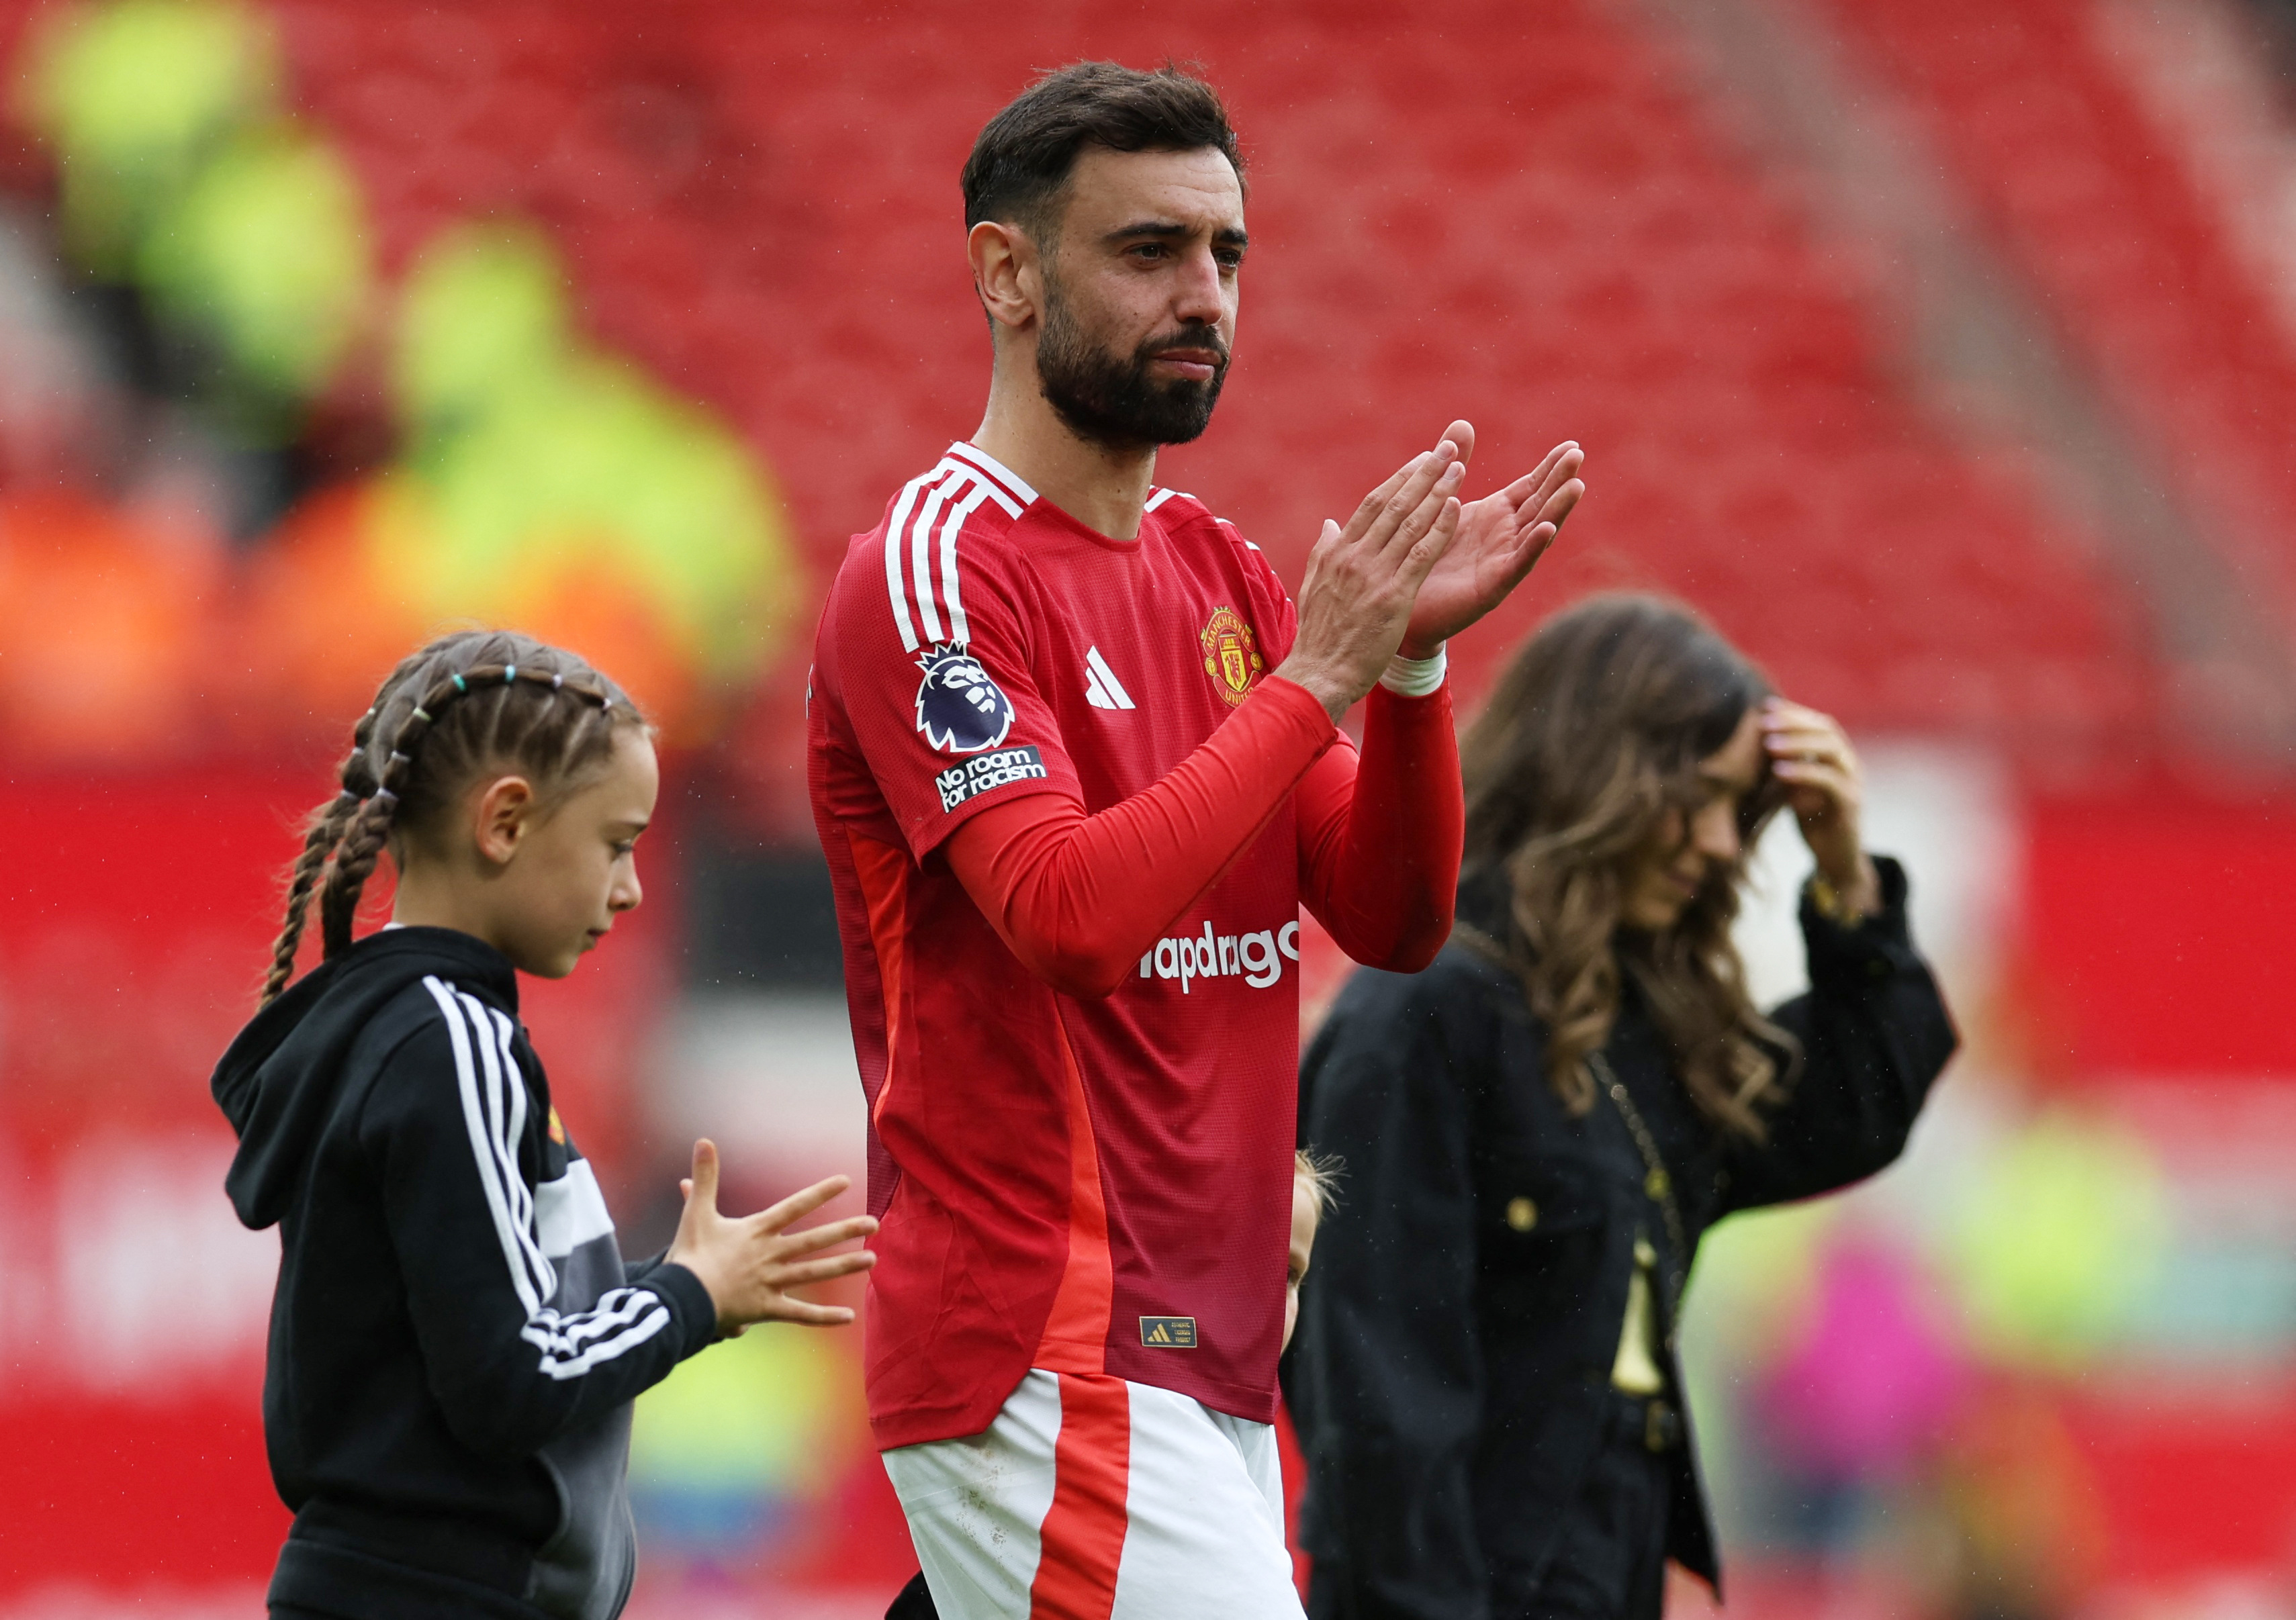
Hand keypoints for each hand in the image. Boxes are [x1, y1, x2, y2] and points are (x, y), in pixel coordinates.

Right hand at [665, 1140, 877, 1333]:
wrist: (681, 1297)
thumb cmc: (689, 1254)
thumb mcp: (696, 1211)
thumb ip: (705, 1177)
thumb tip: (703, 1140)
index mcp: (757, 1231)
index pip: (794, 1207)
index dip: (820, 1193)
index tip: (846, 1181)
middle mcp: (770, 1255)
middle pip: (814, 1241)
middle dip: (845, 1230)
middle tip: (876, 1223)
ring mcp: (771, 1282)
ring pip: (814, 1273)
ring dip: (845, 1266)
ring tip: (873, 1260)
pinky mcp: (767, 1308)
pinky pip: (800, 1314)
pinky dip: (824, 1317)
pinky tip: (849, 1316)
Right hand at [1275, 434, 1466, 719]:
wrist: (1319, 674)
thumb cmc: (1319, 637)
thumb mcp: (1314, 586)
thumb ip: (1324, 552)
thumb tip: (1330, 524)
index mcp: (1337, 552)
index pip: (1373, 505)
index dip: (1400, 479)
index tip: (1422, 460)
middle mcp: (1355, 556)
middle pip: (1394, 505)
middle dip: (1423, 474)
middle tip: (1447, 449)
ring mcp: (1374, 575)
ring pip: (1410, 523)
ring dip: (1437, 492)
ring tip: (1459, 468)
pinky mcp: (1393, 596)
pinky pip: (1421, 554)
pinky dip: (1438, 528)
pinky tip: (1455, 508)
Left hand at [1399, 423, 1583, 658]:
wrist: (1402, 607)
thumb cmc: (1422, 555)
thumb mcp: (1440, 504)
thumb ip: (1454, 466)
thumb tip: (1462, 424)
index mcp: (1494, 516)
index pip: (1530, 488)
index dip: (1550, 468)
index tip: (1572, 446)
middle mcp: (1504, 538)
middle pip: (1539, 505)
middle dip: (1559, 481)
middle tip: (1578, 456)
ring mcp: (1501, 563)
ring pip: (1536, 532)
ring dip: (1556, 510)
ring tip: (1576, 487)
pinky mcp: (1491, 588)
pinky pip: (1516, 565)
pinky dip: (1532, 547)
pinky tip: (1547, 530)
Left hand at [1761, 698, 1878, 914]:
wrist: (1836, 859)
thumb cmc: (1813, 820)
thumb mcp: (1794, 787)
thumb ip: (1784, 765)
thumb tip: (1756, 741)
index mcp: (1837, 756)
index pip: (1818, 723)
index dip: (1794, 712)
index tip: (1764, 706)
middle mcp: (1849, 764)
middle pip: (1827, 729)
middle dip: (1794, 722)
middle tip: (1763, 722)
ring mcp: (1853, 782)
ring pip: (1831, 750)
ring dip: (1798, 743)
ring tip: (1768, 743)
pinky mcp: (1850, 804)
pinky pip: (1830, 781)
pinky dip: (1804, 772)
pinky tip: (1779, 770)